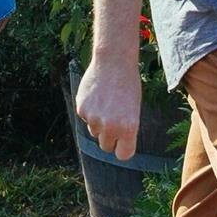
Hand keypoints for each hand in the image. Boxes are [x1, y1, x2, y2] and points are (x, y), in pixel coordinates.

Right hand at [75, 47, 142, 161]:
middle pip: (106, 146)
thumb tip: (116, 145)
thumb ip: (125, 129)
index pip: (123, 155)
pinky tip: (97, 96)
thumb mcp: (134, 109)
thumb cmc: (128, 84)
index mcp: (128, 128)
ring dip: (99, 122)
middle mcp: (110, 127)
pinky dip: (90, 110)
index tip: (123, 144)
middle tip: (114, 120)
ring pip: (94, 132)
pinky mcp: (81, 109)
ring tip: (107, 102)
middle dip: (110, 137)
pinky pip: (86, 118)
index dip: (122, 149)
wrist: (113, 61)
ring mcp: (94, 119)